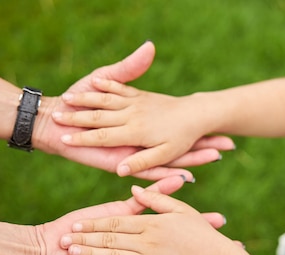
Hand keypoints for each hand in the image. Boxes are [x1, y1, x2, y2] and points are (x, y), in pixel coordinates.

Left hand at [34, 42, 233, 180]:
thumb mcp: (107, 80)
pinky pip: (148, 170)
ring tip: (217, 156)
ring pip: (170, 160)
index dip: (200, 127)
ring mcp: (133, 155)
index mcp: (143, 125)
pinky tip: (186, 176)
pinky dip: (167, 173)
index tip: (224, 126)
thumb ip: (129, 70)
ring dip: (193, 158)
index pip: (179, 127)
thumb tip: (150, 47)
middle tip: (230, 145)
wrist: (54, 120)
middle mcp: (143, 143)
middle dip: (206, 145)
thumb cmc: (80, 98)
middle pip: (181, 146)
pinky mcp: (120, 163)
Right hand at [59, 185, 243, 254]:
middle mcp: (145, 253)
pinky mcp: (122, 212)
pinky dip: (162, 192)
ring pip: (171, 226)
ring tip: (218, 219)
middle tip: (234, 246)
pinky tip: (181, 182)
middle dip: (206, 251)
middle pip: (182, 252)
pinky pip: (147, 201)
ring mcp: (136, 231)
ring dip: (194, 222)